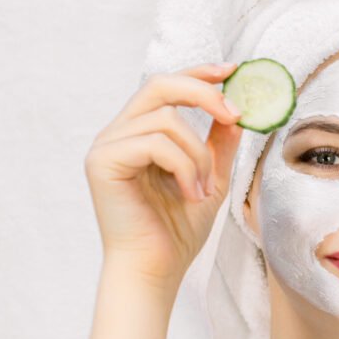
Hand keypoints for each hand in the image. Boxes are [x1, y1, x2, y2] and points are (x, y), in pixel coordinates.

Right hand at [84, 63, 242, 290]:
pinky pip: (155, 143)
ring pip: (165, 119)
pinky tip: (190, 193)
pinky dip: (184, 167)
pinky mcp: (102, 162)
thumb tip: (236, 114)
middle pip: (159, 84)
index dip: (199, 73)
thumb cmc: (177, 230)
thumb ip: (218, 145)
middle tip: (235, 115)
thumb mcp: (209, 178)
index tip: (233, 70)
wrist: (156, 269)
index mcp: (140, 132)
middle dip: (204, 94)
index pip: (166, 86)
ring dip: (198, 154)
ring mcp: (106, 145)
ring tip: (204, 188)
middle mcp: (118, 133)